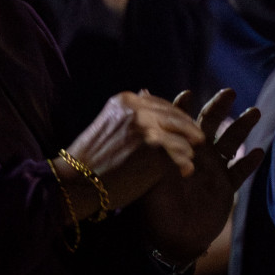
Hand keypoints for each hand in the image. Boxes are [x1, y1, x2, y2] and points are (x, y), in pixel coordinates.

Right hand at [59, 91, 207, 221]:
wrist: (74, 183)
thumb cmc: (88, 159)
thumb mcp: (108, 123)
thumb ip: (130, 112)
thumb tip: (146, 92)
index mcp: (126, 101)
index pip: (162, 104)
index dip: (177, 115)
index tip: (187, 125)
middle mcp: (138, 111)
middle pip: (176, 118)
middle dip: (189, 129)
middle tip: (200, 139)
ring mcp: (148, 129)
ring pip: (181, 138)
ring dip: (186, 150)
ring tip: (190, 159)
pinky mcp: (156, 151)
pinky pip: (181, 156)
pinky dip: (184, 164)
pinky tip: (186, 171)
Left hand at [134, 90, 265, 266]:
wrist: (171, 241)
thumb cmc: (155, 209)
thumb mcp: (152, 177)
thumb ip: (154, 148)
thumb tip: (139, 125)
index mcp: (177, 151)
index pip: (179, 123)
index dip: (182, 108)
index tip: (186, 94)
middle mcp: (196, 155)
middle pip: (211, 125)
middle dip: (220, 107)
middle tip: (229, 92)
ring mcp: (214, 170)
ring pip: (231, 142)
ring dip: (242, 126)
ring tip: (254, 111)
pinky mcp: (227, 188)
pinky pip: (241, 172)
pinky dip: (249, 162)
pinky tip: (258, 152)